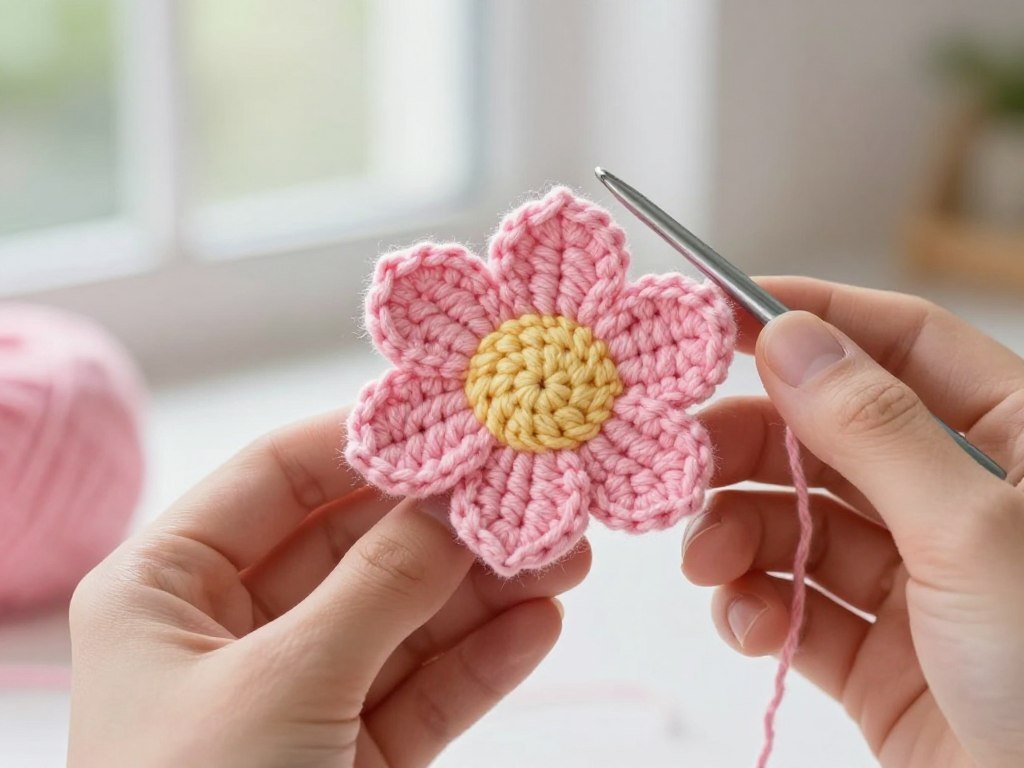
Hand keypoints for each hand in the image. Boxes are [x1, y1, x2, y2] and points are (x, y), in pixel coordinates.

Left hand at [68, 410, 589, 767]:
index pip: (279, 476)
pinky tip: (540, 624)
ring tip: (566, 555)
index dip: (370, 444)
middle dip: (449, 524)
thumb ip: (379, 585)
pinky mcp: (350, 755)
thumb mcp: (282, 685)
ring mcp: (297, 692)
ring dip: (484, 587)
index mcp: (167, 587)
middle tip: (539, 495)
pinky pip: (422, 690)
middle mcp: (231, 629)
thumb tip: (459, 500)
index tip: (460, 423)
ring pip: (403, 617)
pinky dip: (481, 661)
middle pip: (357, 546)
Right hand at [682, 278, 1023, 767]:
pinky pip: (793, 604)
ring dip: (735, 534)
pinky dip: (756, 607)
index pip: (899, 342)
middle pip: (823, 433)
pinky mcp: (873, 652)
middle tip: (682, 459)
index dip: (809, 318)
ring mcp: (912, 579)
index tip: (714, 313)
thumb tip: (787, 336)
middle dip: (746, 445)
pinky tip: (752, 626)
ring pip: (795, 520)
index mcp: (1012, 443)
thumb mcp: (971, 533)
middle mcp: (956, 501)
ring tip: (706, 562)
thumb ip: (873, 427)